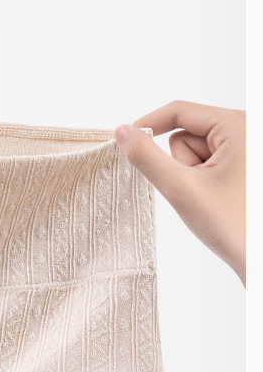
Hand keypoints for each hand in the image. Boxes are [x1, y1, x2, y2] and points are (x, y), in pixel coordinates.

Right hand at [115, 102, 245, 284]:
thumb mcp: (181, 189)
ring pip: (193, 151)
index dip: (148, 124)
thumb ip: (146, 158)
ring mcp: (245, 149)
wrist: (258, 260)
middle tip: (197, 190)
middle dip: (181, 164)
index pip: (180, 111)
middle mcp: (246, 130)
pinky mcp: (242, 165)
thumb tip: (122, 131)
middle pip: (186, 134)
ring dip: (190, 175)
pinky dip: (200, 182)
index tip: (123, 141)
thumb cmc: (233, 226)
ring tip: (209, 198)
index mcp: (239, 126)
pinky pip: (205, 163)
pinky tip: (215, 200)